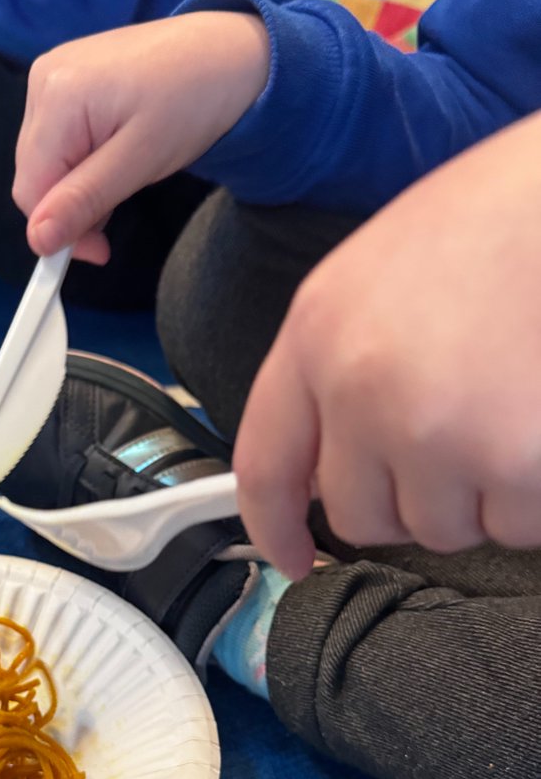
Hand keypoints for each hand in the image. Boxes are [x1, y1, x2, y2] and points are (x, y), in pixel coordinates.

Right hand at [13, 12, 269, 262]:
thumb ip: (85, 199)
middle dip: (70, 208)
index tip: (100, 251)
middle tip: (117, 212)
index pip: (31, 188)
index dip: (57, 230)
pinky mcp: (66, 81)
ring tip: (123, 177)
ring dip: (77, 188)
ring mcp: (52, 77)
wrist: (226, 52)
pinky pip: (58, 141)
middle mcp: (42, 81)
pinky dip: (81, 164)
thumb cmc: (191, 102)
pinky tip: (113, 158)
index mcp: (56, 95)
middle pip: (33, 175)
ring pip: (45, 162)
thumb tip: (38, 240)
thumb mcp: (140, 160)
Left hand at [233, 114, 540, 578]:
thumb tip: (330, 461)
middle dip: (405, 499)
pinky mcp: (514, 463)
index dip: (274, 528)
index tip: (294, 557)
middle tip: (456, 440)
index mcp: (318, 336)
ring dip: (476, 497)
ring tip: (508, 411)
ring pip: (441, 530)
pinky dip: (531, 498)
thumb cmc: (499, 220)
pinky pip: (514, 527)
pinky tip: (537, 427)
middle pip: (360, 518)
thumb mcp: (376, 276)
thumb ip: (333, 368)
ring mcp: (438, 433)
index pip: (265, 467)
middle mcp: (363, 392)